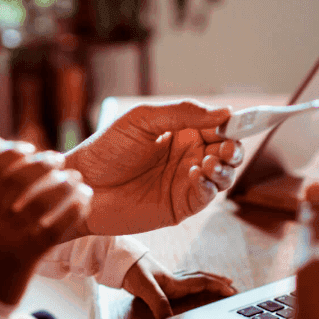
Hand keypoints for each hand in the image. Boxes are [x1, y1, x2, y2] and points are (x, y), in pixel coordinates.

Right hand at [0, 149, 90, 304]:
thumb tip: (11, 172)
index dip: (11, 153)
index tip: (29, 147)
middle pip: (18, 179)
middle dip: (41, 164)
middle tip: (58, 159)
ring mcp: (8, 239)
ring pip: (41, 201)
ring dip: (63, 185)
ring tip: (76, 179)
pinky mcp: (29, 256)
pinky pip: (56, 227)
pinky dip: (74, 210)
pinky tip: (85, 201)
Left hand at [63, 101, 242, 234]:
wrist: (82, 185)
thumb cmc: (106, 149)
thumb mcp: (143, 120)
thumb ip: (182, 113)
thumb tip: (224, 112)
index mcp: (181, 132)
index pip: (217, 126)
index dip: (231, 124)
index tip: (236, 121)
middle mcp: (188, 156)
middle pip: (227, 152)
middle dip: (233, 148)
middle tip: (225, 147)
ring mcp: (185, 182)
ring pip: (223, 176)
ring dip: (225, 168)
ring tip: (209, 163)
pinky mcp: (179, 206)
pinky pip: (205, 196)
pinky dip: (209, 186)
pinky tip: (195, 175)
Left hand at [121, 253, 235, 318]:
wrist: (118, 261)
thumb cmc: (131, 271)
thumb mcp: (144, 288)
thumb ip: (158, 303)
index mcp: (175, 282)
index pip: (202, 282)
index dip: (218, 286)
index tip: (232, 291)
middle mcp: (175, 279)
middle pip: (202, 278)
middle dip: (219, 283)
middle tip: (233, 287)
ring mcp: (168, 279)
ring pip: (195, 278)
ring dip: (209, 280)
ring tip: (221, 283)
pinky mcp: (161, 281)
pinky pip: (185, 281)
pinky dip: (195, 282)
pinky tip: (192, 286)